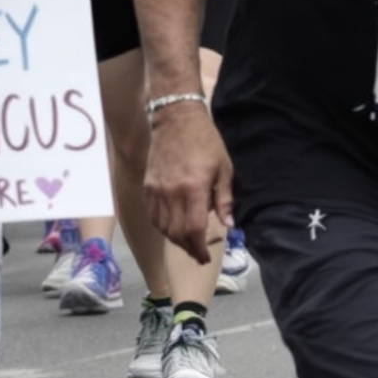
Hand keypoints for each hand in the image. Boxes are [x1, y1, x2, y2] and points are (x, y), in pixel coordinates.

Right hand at [144, 104, 231, 264]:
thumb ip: (224, 199)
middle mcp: (172, 193)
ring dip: (175, 240)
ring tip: (187, 243)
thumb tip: (229, 225)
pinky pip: (153, 216)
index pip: (194, 229)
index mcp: (193, 188)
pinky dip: (162, 227)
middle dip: (188, 248)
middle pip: (177, 233)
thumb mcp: (224, 168)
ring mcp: (156, 190)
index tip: (205, 258)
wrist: (176, 119)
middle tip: (198, 255)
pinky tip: (173, 228)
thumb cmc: (205, 142)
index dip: (199, 248)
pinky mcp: (148, 186)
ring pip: (163, 227)